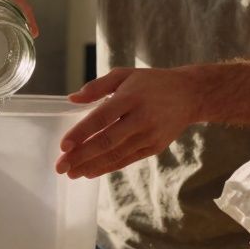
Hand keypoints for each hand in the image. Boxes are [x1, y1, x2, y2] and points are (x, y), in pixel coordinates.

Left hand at [54, 67, 202, 178]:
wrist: (190, 95)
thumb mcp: (125, 75)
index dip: (81, 133)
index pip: (101, 118)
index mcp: (130, 97)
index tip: (63, 146)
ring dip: (91, 166)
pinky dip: (107, 167)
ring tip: (71, 173)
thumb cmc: (152, 83)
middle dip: (81, 156)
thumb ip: (97, 86)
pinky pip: (127, 160)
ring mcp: (149, 135)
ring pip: (116, 155)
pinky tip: (90, 172)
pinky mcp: (154, 147)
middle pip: (107, 141)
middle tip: (60, 167)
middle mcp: (140, 118)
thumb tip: (72, 99)